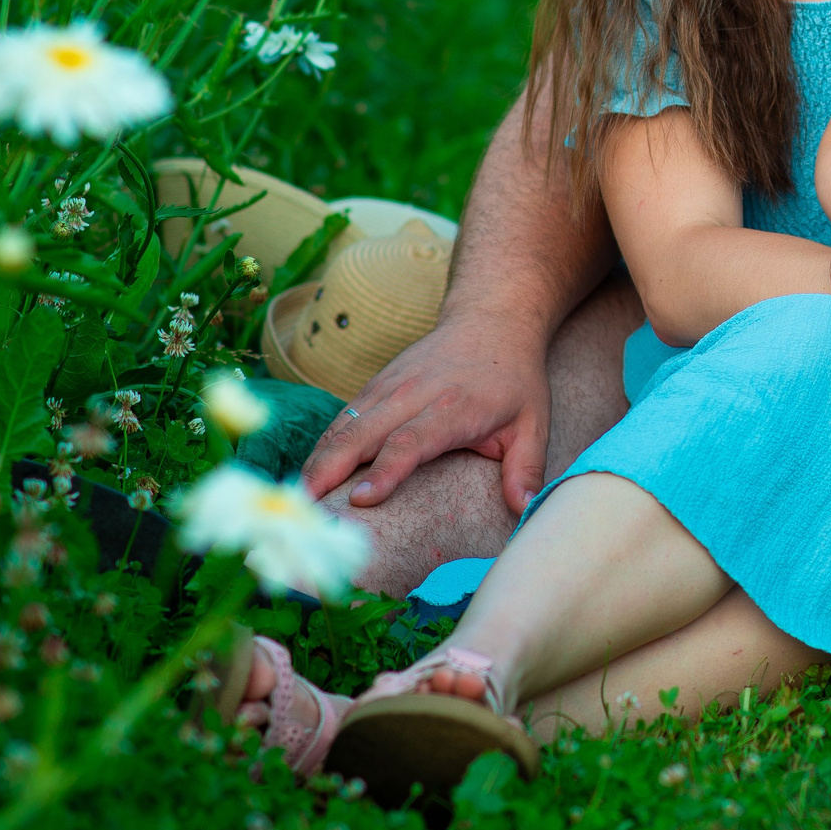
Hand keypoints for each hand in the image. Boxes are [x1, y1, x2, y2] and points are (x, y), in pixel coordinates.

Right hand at [299, 309, 551, 514]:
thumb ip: (526, 467)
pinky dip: (322, 444)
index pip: (412, 441)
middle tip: (305, 508)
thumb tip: (524, 507)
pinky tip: (309, 473)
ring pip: (345, 425)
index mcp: (453, 408)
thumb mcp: (533, 423)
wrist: (492, 321)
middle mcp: (414, 395)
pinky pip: (343, 417)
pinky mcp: (376, 385)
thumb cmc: (514, 380)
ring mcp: (390, 386)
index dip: (385, 471)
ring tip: (296, 498)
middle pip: (363, 433)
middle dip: (330, 470)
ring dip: (318, 460)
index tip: (362, 501)